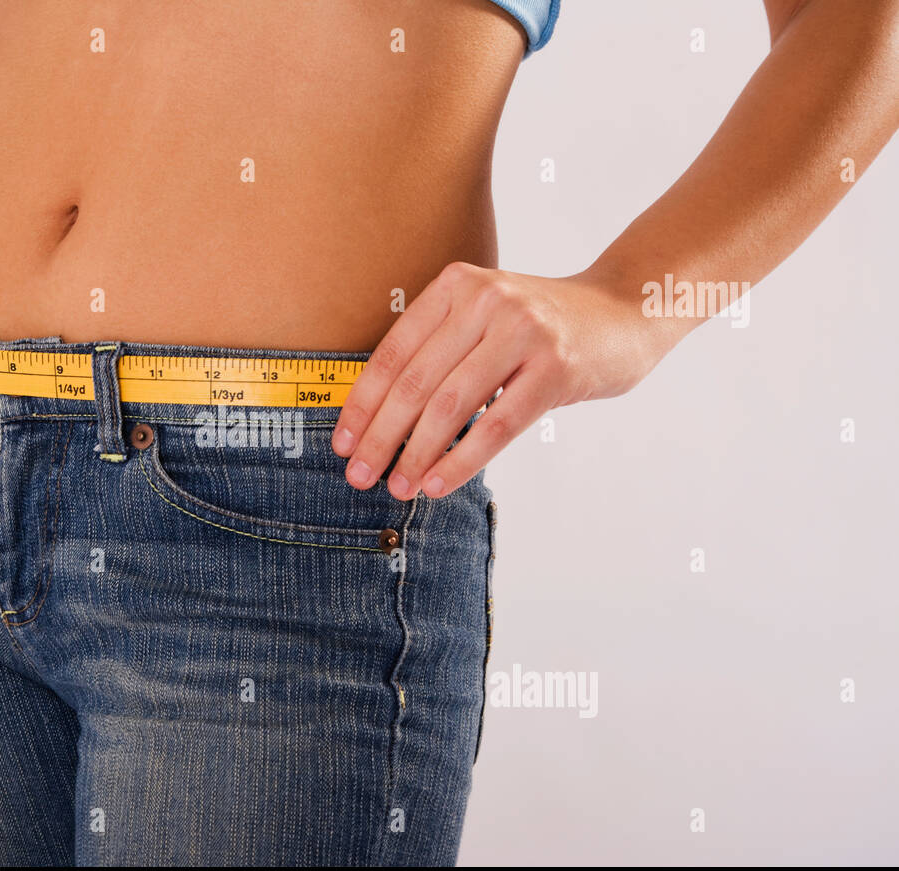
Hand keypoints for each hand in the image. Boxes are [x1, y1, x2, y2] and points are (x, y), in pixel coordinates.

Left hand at [332, 262, 674, 498]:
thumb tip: (378, 419)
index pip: (393, 353)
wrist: (625, 311)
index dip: (362, 403)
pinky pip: (496, 425)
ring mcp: (523, 332)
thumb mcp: (485, 317)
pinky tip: (437, 483)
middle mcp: (486, 301)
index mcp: (456, 286)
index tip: (343, 443)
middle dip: (380, 436)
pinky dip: (460, 460)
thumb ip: (438, 350)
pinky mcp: (555, 369)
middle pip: (415, 382)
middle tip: (359, 476)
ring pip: (450, 406)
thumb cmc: (542, 327)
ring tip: (397, 486)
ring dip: (416, 454)